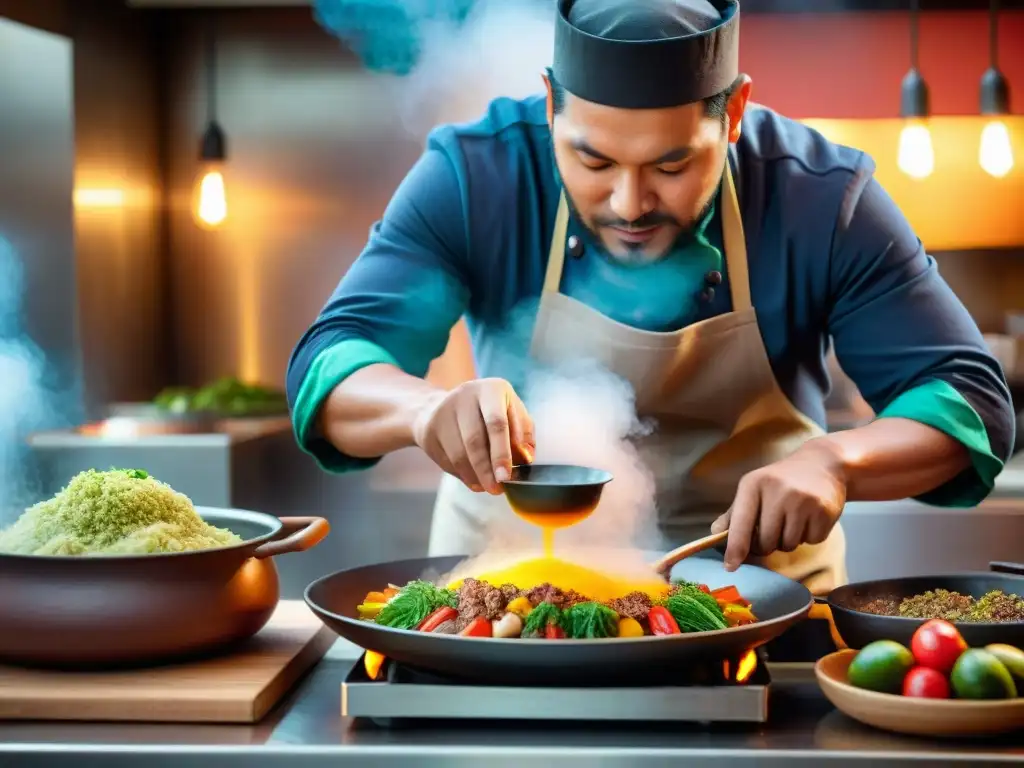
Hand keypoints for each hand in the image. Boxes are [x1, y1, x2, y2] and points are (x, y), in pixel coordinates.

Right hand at [411, 378, 534, 494]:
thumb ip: (524, 434)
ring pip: (458, 454)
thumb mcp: (512, 413)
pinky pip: (446, 460)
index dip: (501, 452)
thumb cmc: (490, 412)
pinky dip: (462, 475)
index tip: (505, 476)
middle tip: (496, 489)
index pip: (496, 423)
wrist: (447, 405)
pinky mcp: (429, 430)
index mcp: (491, 390)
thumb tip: (525, 458)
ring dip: (474, 476)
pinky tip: (473, 479)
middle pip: (474, 441)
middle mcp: (464, 396)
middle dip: (486, 470)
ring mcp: (443, 412)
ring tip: (486, 486)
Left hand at [710, 440, 847, 570]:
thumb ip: (735, 513)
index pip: (740, 524)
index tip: (730, 566)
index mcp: (753, 484)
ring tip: (792, 520)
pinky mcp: (824, 512)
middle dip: (766, 544)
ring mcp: (803, 501)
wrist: (823, 464)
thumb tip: (715, 534)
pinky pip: (810, 541)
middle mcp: (777, 491)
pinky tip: (809, 518)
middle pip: (765, 542)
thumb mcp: (754, 488)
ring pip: (787, 545)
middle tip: (773, 529)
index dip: (735, 548)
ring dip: (788, 541)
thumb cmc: (780, 480)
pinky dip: (808, 536)